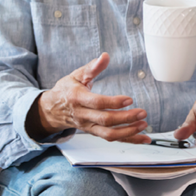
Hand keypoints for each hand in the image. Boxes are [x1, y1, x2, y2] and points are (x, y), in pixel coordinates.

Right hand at [32, 53, 148, 142]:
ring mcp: (88, 126)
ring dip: (128, 132)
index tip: (129, 99)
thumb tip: (105, 56)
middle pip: (105, 120)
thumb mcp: (76, 75)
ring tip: (143, 125)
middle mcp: (82, 115)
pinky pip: (112, 138)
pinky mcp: (94, 132)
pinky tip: (143, 139)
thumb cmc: (66, 90)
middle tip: (142, 113)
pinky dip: (129, 139)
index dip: (113, 102)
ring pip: (108, 134)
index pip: (97, 103)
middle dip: (125, 118)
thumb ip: (92, 67)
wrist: (52, 109)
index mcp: (77, 98)